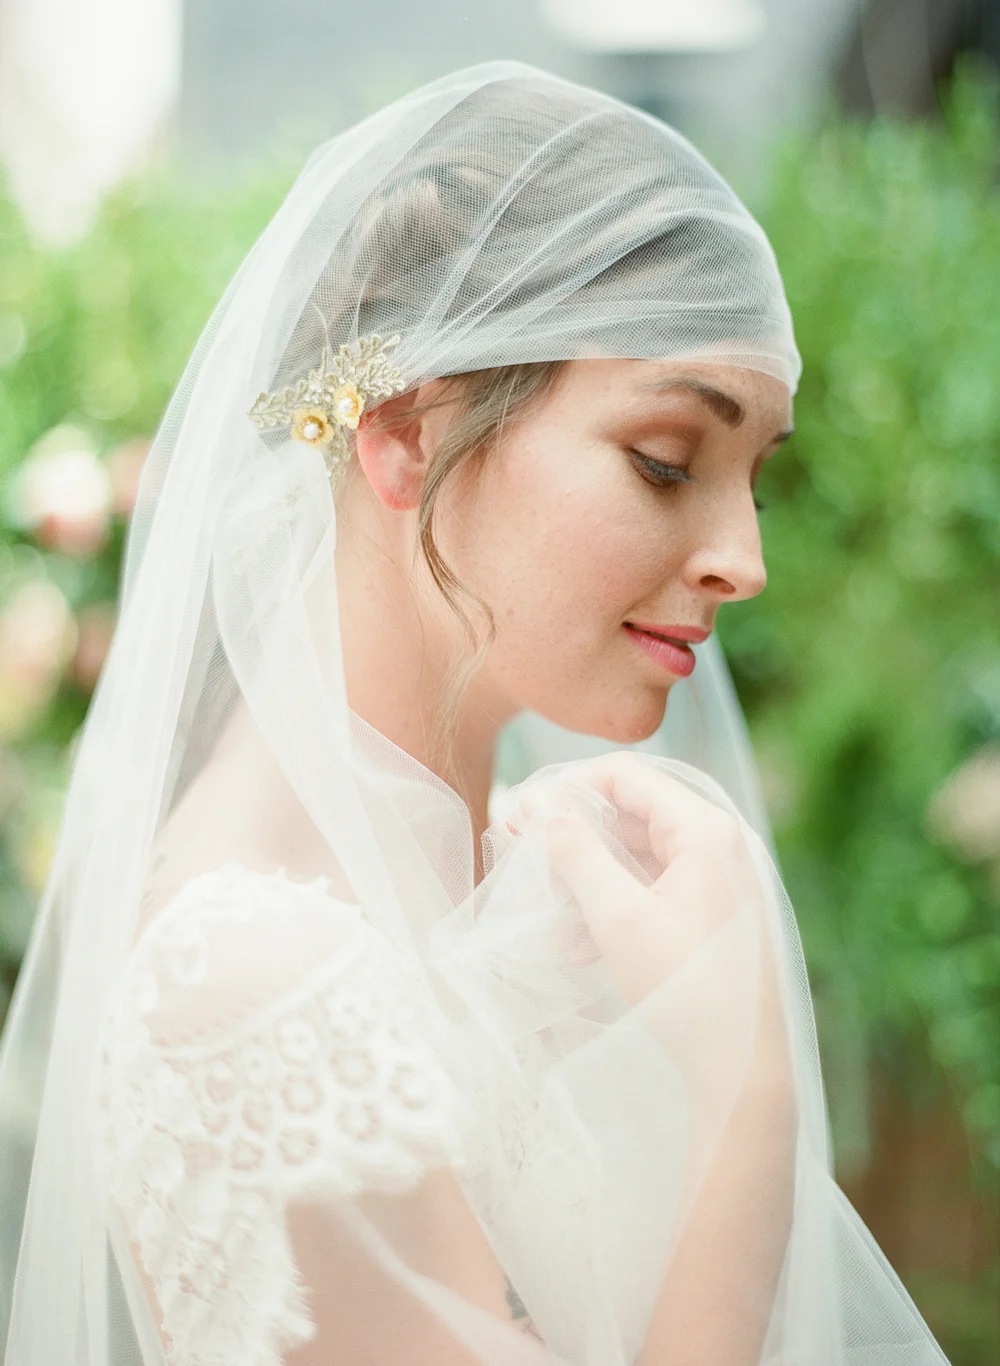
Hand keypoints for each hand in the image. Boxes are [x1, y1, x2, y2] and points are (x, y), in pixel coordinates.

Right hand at [510, 754, 769, 1008]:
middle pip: (633, 815)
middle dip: (575, 838)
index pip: (627, 776)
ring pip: (640, 858)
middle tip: (524, 855)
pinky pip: (657, 891)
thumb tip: (542, 808)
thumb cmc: (686, 988)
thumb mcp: (618, 918)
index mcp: (706, 830)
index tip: (525, 811)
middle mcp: (722, 843)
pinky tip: (577, 946)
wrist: (744, 1070)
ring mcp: (724, 879)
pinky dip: (617, 907)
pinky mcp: (718, 913)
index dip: (569, 786)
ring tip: (550, 919)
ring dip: (590, 881)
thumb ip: (577, 854)